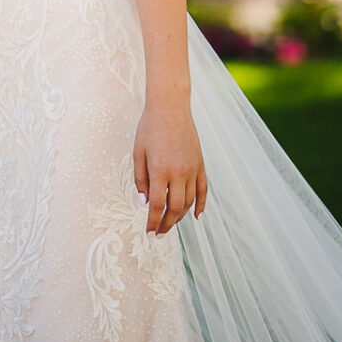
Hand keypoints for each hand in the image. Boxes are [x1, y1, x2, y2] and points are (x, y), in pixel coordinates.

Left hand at [133, 99, 207, 233]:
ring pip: (190, 202)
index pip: (157, 205)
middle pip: (175, 208)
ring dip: (180, 217)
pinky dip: (201, 205)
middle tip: (158, 233)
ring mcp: (192, 169)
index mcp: (160, 170)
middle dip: (166, 224)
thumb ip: (140, 178)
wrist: (171, 108)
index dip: (152, 221)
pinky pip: (203, 190)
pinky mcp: (201, 165)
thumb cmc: (149, 128)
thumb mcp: (137, 152)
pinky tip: (196, 217)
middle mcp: (179, 172)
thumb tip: (144, 202)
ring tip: (170, 224)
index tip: (148, 232)